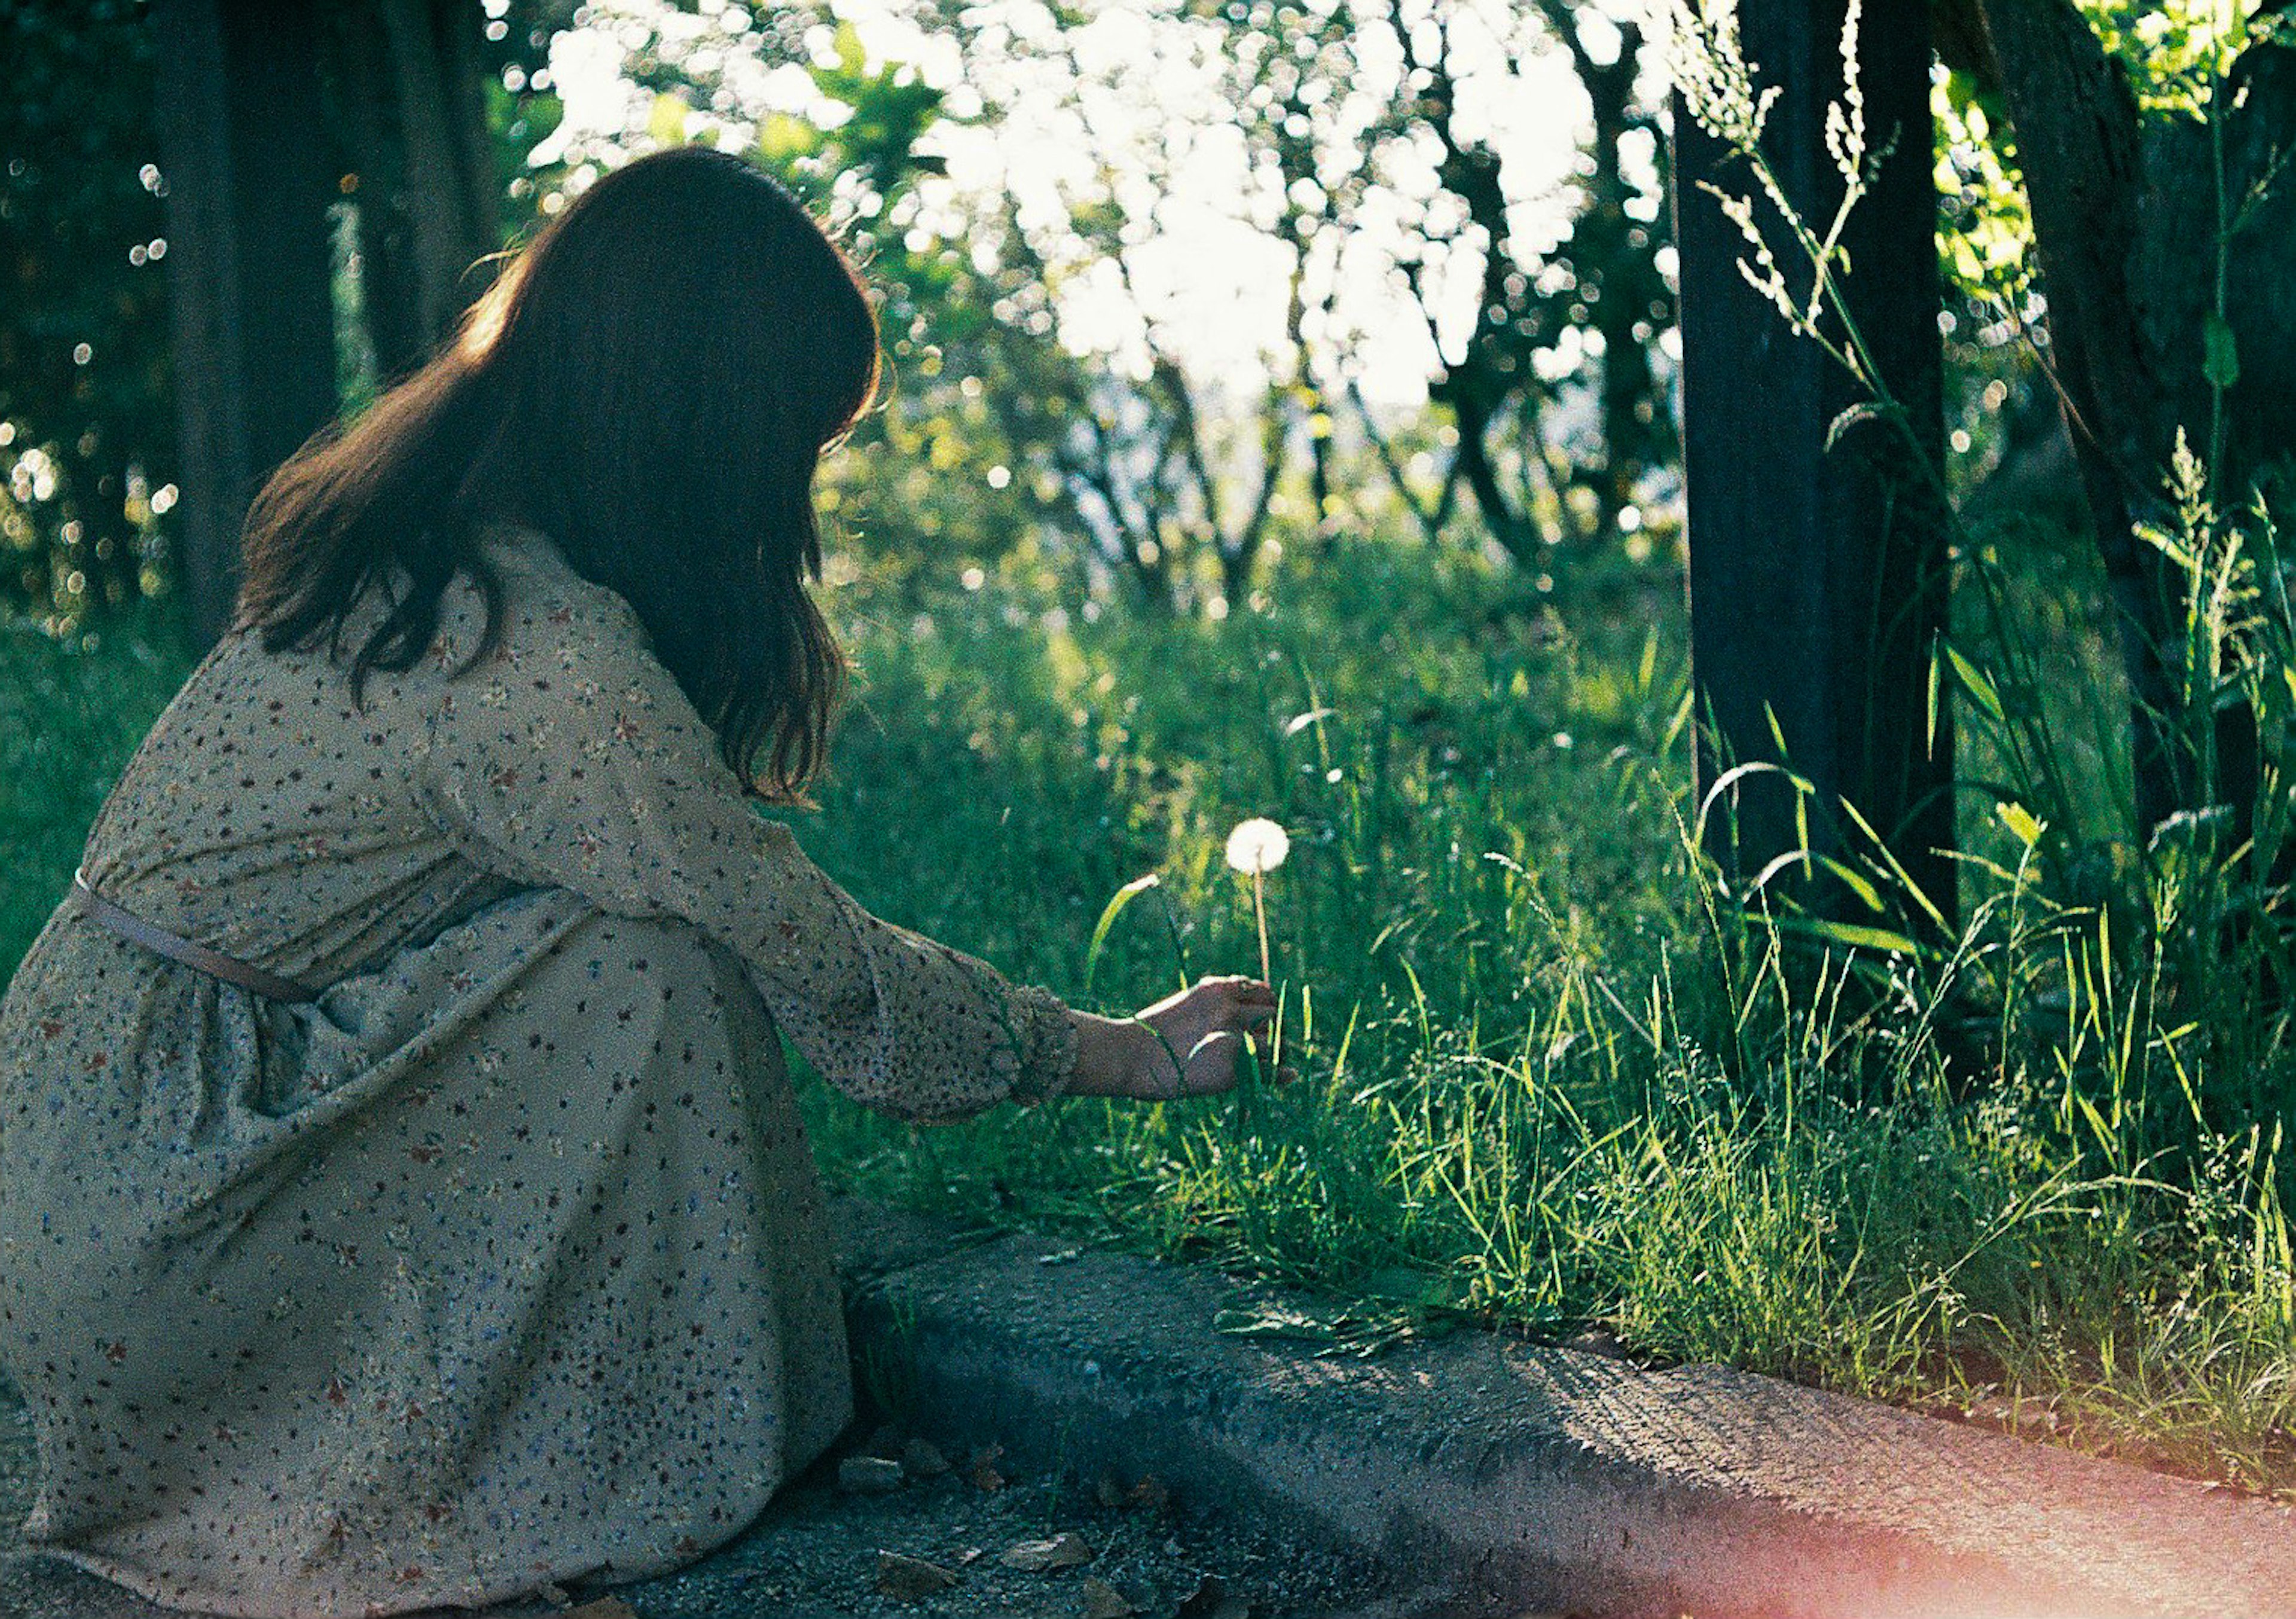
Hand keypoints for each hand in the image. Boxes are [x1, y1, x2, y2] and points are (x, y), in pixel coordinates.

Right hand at [1066, 976, 1280, 1099]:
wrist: (1128, 1056)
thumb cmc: (1152, 1033)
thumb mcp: (1189, 1004)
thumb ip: (1220, 1005)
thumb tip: (1248, 1014)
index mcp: (1218, 989)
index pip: (1264, 991)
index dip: (1267, 1005)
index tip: (1262, 1019)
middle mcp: (1230, 1009)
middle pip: (1274, 1014)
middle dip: (1275, 1027)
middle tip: (1268, 1043)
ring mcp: (1234, 1038)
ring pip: (1276, 1041)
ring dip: (1276, 1051)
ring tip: (1269, 1062)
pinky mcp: (1234, 1070)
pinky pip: (1271, 1071)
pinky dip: (1281, 1073)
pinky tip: (1286, 1075)